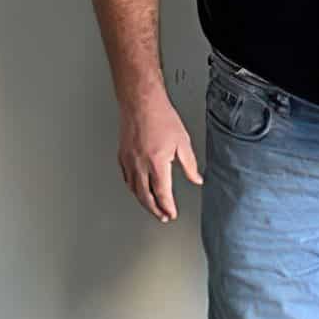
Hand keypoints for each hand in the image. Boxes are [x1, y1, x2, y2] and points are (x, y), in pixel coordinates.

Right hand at [117, 95, 201, 221]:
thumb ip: (190, 164)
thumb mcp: (183, 142)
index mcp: (157, 162)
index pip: (162, 193)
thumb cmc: (161, 117)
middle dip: (155, 209)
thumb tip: (196, 179)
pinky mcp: (122, 155)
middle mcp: (140, 164)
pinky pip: (126, 178)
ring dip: (143, 201)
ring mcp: (129, 160)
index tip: (171, 214)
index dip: (167, 207)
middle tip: (162, 216)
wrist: (141, 102)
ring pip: (134, 189)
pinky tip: (138, 189)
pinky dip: (133, 188)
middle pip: (145, 196)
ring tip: (152, 206)